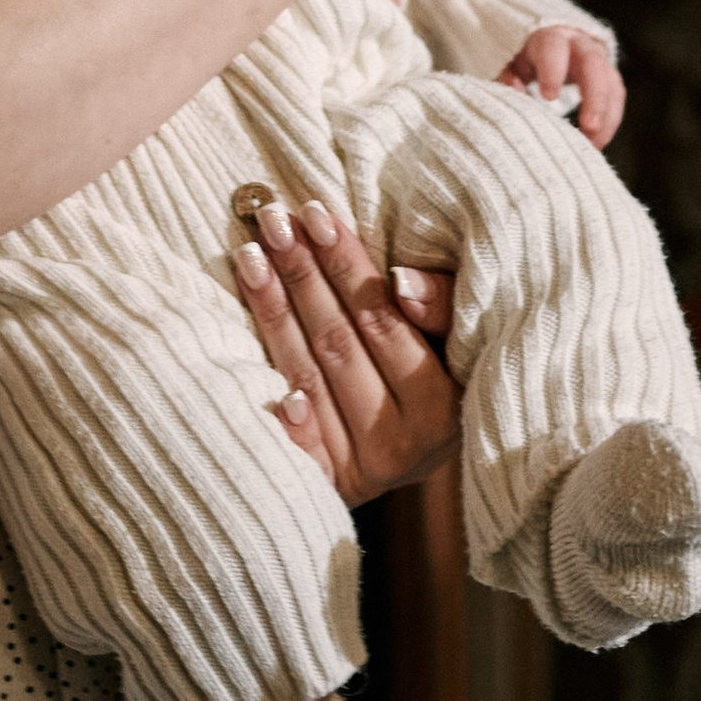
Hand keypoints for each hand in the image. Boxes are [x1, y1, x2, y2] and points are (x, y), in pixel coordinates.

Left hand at [236, 201, 459, 506]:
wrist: (416, 457)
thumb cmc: (437, 377)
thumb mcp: (454, 341)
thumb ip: (441, 307)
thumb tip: (399, 281)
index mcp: (444, 407)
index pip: (382, 319)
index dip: (346, 264)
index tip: (315, 214)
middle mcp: (404, 446)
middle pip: (337, 342)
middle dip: (302, 275)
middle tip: (273, 220)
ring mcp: (360, 470)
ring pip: (306, 374)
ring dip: (274, 311)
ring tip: (251, 254)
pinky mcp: (324, 486)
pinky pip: (295, 446)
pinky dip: (278, 408)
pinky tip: (246, 358)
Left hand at [498, 25, 623, 149]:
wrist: (552, 44)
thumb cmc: (527, 58)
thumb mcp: (512, 63)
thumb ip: (508, 77)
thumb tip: (513, 93)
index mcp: (549, 37)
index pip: (553, 47)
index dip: (553, 70)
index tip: (548, 98)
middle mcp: (578, 44)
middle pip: (593, 63)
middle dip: (594, 96)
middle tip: (589, 127)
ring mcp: (599, 59)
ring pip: (610, 82)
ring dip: (606, 115)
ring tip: (593, 145)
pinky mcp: (609, 75)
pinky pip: (616, 97)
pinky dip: (610, 121)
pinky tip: (597, 143)